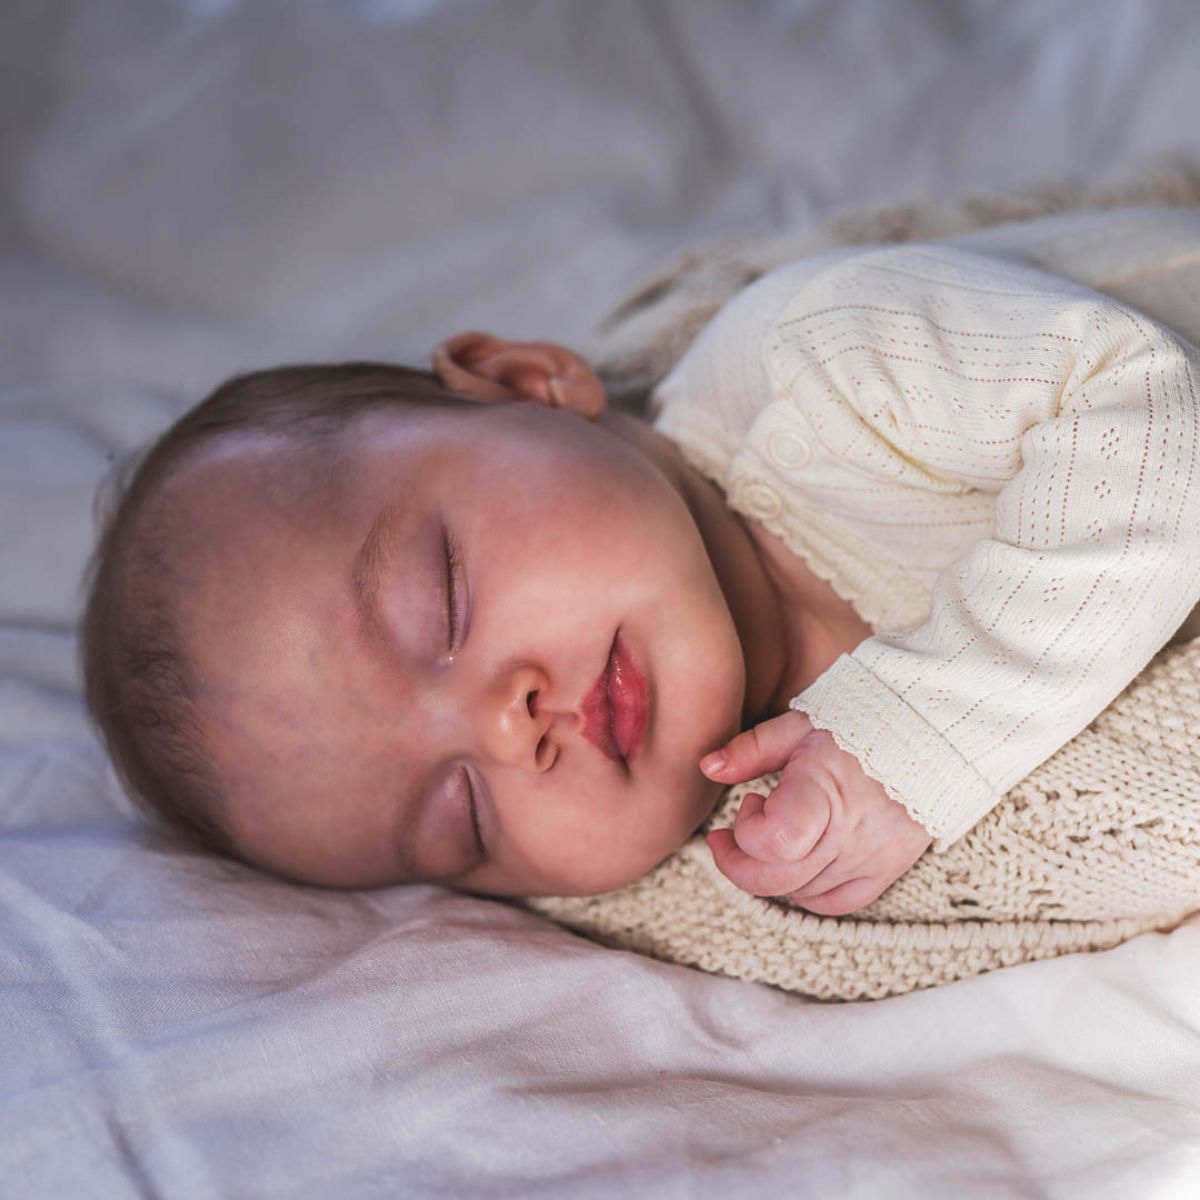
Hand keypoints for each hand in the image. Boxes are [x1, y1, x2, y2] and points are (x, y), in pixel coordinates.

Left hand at [700, 710, 932, 915]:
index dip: (746, 832)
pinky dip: (805, 892)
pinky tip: (797, 862)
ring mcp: (871, 858)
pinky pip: (835, 904)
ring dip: (771, 872)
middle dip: (737, 863)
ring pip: (799, 894)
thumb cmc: (859, 726)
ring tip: (774, 831)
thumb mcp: (799, 727)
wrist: (933, 739)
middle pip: (777, 880)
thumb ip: (750, 749)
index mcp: (826, 790)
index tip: (749, 802)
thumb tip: (706, 767)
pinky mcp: (887, 872)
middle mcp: (851, 833)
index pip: (776, 842)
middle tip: (726, 837)